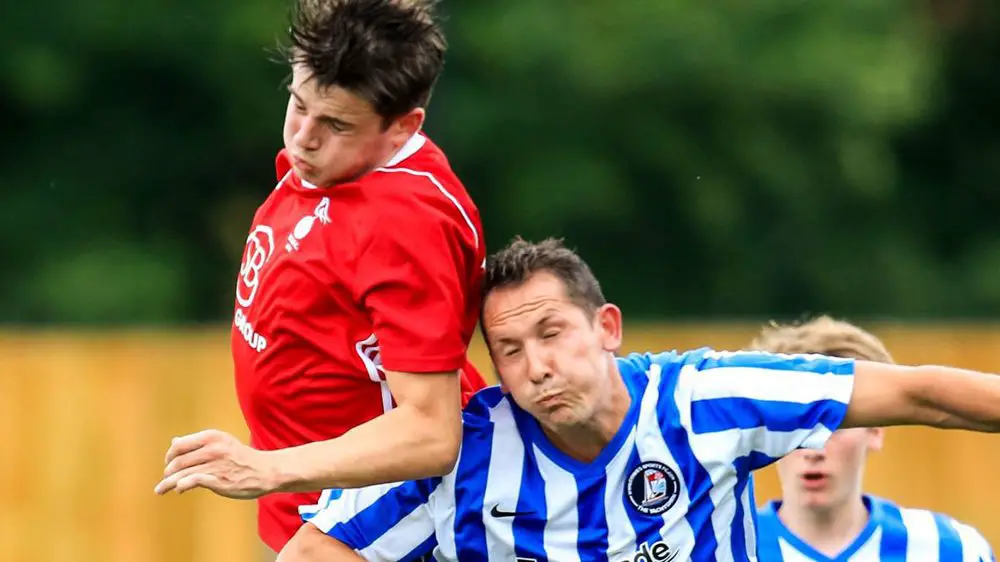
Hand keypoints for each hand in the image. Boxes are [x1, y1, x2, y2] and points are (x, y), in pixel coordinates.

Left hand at [154, 429, 279, 498]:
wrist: (266, 471)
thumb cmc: (242, 458)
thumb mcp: (221, 443)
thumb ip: (197, 443)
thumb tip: (174, 441)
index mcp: (211, 437)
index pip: (179, 446)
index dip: (169, 456)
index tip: (167, 464)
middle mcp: (212, 448)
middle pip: (178, 461)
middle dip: (168, 472)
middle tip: (165, 479)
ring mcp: (215, 464)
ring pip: (182, 474)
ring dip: (168, 483)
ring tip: (160, 490)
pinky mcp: (218, 480)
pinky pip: (193, 481)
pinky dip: (182, 485)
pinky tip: (179, 489)